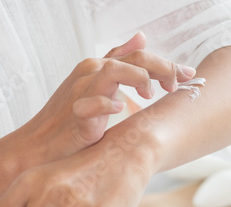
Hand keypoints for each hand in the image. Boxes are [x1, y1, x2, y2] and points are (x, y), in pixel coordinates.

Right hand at [26, 32, 196, 161]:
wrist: (41, 144)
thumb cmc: (70, 118)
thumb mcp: (98, 85)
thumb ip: (119, 63)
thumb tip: (141, 37)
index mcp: (98, 67)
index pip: (138, 56)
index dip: (165, 63)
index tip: (189, 75)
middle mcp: (90, 73)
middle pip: (133, 60)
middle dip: (162, 68)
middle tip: (180, 83)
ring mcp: (81, 92)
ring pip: (113, 71)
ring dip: (139, 79)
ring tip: (153, 93)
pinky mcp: (75, 114)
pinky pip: (92, 104)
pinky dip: (107, 104)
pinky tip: (121, 108)